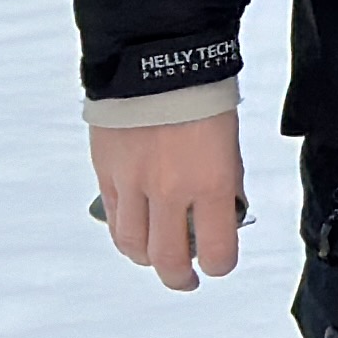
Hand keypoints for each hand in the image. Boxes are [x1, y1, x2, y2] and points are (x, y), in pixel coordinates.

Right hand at [95, 113, 250, 285]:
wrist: (157, 58)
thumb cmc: (202, 96)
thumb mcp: (230, 144)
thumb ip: (226, 184)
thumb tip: (223, 216)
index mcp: (212, 182)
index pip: (218, 251)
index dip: (220, 265)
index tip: (219, 263)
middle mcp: (171, 190)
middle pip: (169, 260)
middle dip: (180, 278)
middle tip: (187, 278)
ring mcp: (134, 184)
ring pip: (134, 246)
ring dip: (147, 260)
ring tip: (157, 259)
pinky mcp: (107, 172)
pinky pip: (114, 219)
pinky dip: (125, 233)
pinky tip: (135, 233)